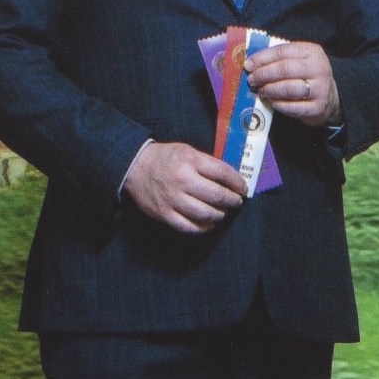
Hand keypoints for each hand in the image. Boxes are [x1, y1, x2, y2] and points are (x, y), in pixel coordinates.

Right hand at [122, 140, 245, 233]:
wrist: (135, 166)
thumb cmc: (165, 159)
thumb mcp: (188, 151)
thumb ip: (208, 164)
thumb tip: (231, 179)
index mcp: (190, 161)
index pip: (222, 173)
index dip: (237, 183)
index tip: (242, 188)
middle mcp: (182, 180)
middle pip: (217, 196)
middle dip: (232, 201)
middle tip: (236, 202)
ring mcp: (173, 199)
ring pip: (206, 214)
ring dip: (220, 215)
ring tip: (222, 212)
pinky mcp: (165, 214)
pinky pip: (189, 227)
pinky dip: (203, 227)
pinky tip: (209, 223)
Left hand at [247, 41, 339, 125]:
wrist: (329, 97)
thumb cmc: (306, 75)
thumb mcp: (299, 60)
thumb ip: (279, 58)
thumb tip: (251, 63)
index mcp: (312, 51)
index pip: (282, 51)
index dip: (262, 58)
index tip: (248, 65)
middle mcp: (318, 68)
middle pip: (284, 69)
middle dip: (263, 74)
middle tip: (252, 80)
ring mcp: (320, 89)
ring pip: (288, 88)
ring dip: (269, 89)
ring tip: (259, 90)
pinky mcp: (317, 107)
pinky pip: (292, 106)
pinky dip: (278, 104)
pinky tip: (271, 101)